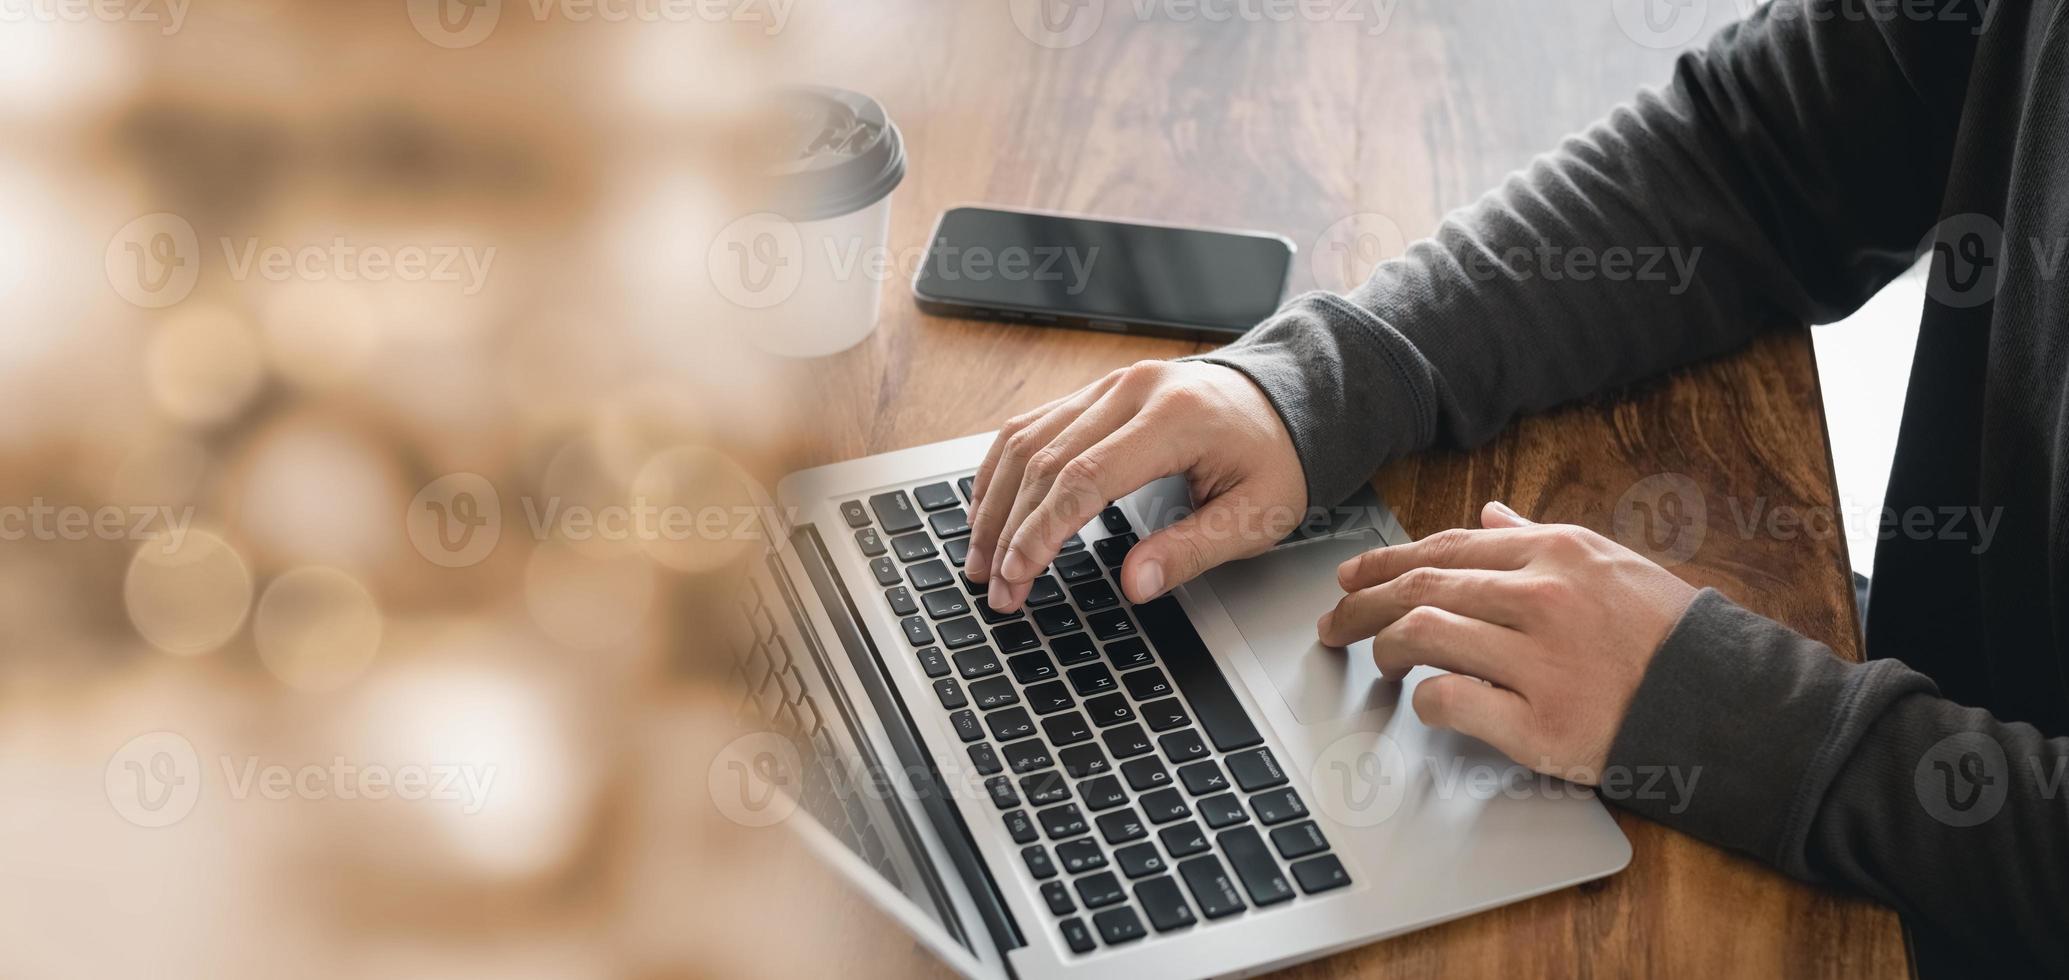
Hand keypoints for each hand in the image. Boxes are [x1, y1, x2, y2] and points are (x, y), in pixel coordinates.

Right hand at [966, 360, 1305, 612]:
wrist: (1291, 398)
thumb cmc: (1275, 457)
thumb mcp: (1257, 514)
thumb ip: (1192, 549)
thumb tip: (1134, 583)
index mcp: (1175, 416)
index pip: (1085, 477)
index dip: (1042, 531)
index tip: (1018, 577)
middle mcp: (1133, 389)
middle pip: (1044, 461)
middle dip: (1010, 531)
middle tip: (996, 588)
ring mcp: (1110, 384)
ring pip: (1026, 440)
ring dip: (995, 503)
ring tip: (981, 559)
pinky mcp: (1098, 390)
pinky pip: (1034, 426)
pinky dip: (1003, 471)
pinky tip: (990, 509)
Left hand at [1317, 501, 1697, 779]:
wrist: (1724, 702)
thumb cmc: (1663, 635)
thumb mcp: (1609, 564)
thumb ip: (1541, 538)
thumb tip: (1492, 514)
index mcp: (1554, 552)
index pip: (1444, 548)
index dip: (1384, 562)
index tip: (1350, 577)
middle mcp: (1539, 596)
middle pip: (1418, 587)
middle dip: (1360, 604)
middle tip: (1334, 623)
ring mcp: (1537, 659)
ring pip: (1424, 634)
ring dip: (1386, 649)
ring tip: (1381, 664)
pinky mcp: (1538, 722)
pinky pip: (1451, 699)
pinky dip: (1424, 698)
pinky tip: (1423, 700)